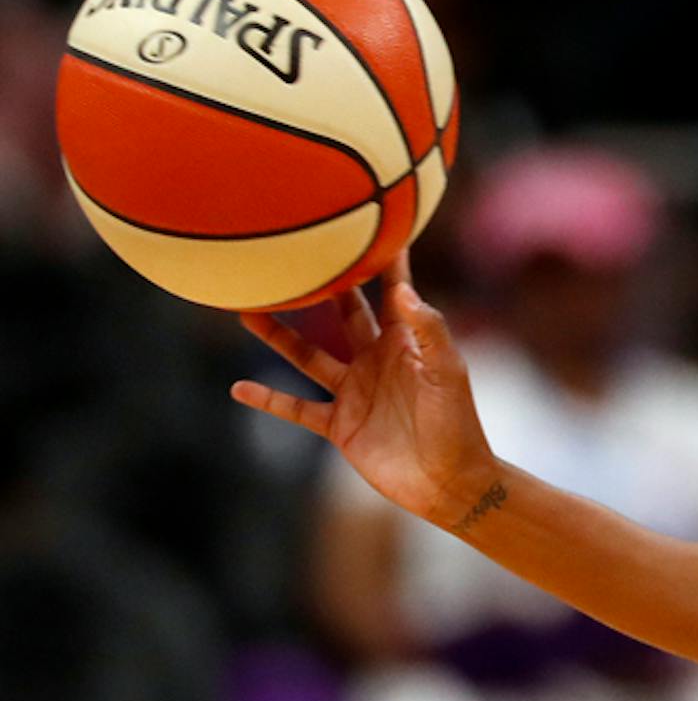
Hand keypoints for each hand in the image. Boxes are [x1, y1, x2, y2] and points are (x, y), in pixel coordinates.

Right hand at [232, 252, 498, 528]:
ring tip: (245, 309)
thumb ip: (427, 330)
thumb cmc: (457, 423)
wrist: (449, 482)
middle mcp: (375, 358)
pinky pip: (296, 407)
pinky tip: (237, 387)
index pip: (392, 289)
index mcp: (406, 340)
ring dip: (278, 335)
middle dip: (319, 285)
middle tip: (289, 253)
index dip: (383, 258)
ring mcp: (354, 390)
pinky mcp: (338, 424)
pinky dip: (268, 399)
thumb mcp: (446, 372)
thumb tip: (402, 289)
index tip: (369, 218)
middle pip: (340, 312)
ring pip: (307, 354)